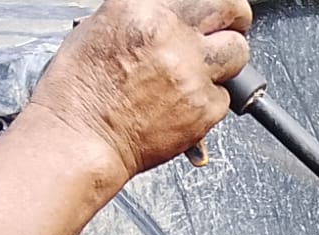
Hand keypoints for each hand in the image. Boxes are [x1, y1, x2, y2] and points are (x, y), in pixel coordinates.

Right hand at [29, 0, 251, 181]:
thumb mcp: (101, 28)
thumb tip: (171, 14)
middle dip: (234, 18)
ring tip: (205, 70)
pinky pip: (225, 96)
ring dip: (227, 60)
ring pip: (238, 52)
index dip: (209, 4)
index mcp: (142, 8)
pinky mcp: (205, 107)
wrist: (81, 138)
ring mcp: (191, 71)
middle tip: (230, 28)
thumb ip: (144, 15)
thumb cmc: (80, 90)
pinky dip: (210, 100)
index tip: (212, 12)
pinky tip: (185, 103)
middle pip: (231, 8)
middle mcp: (171, 34)